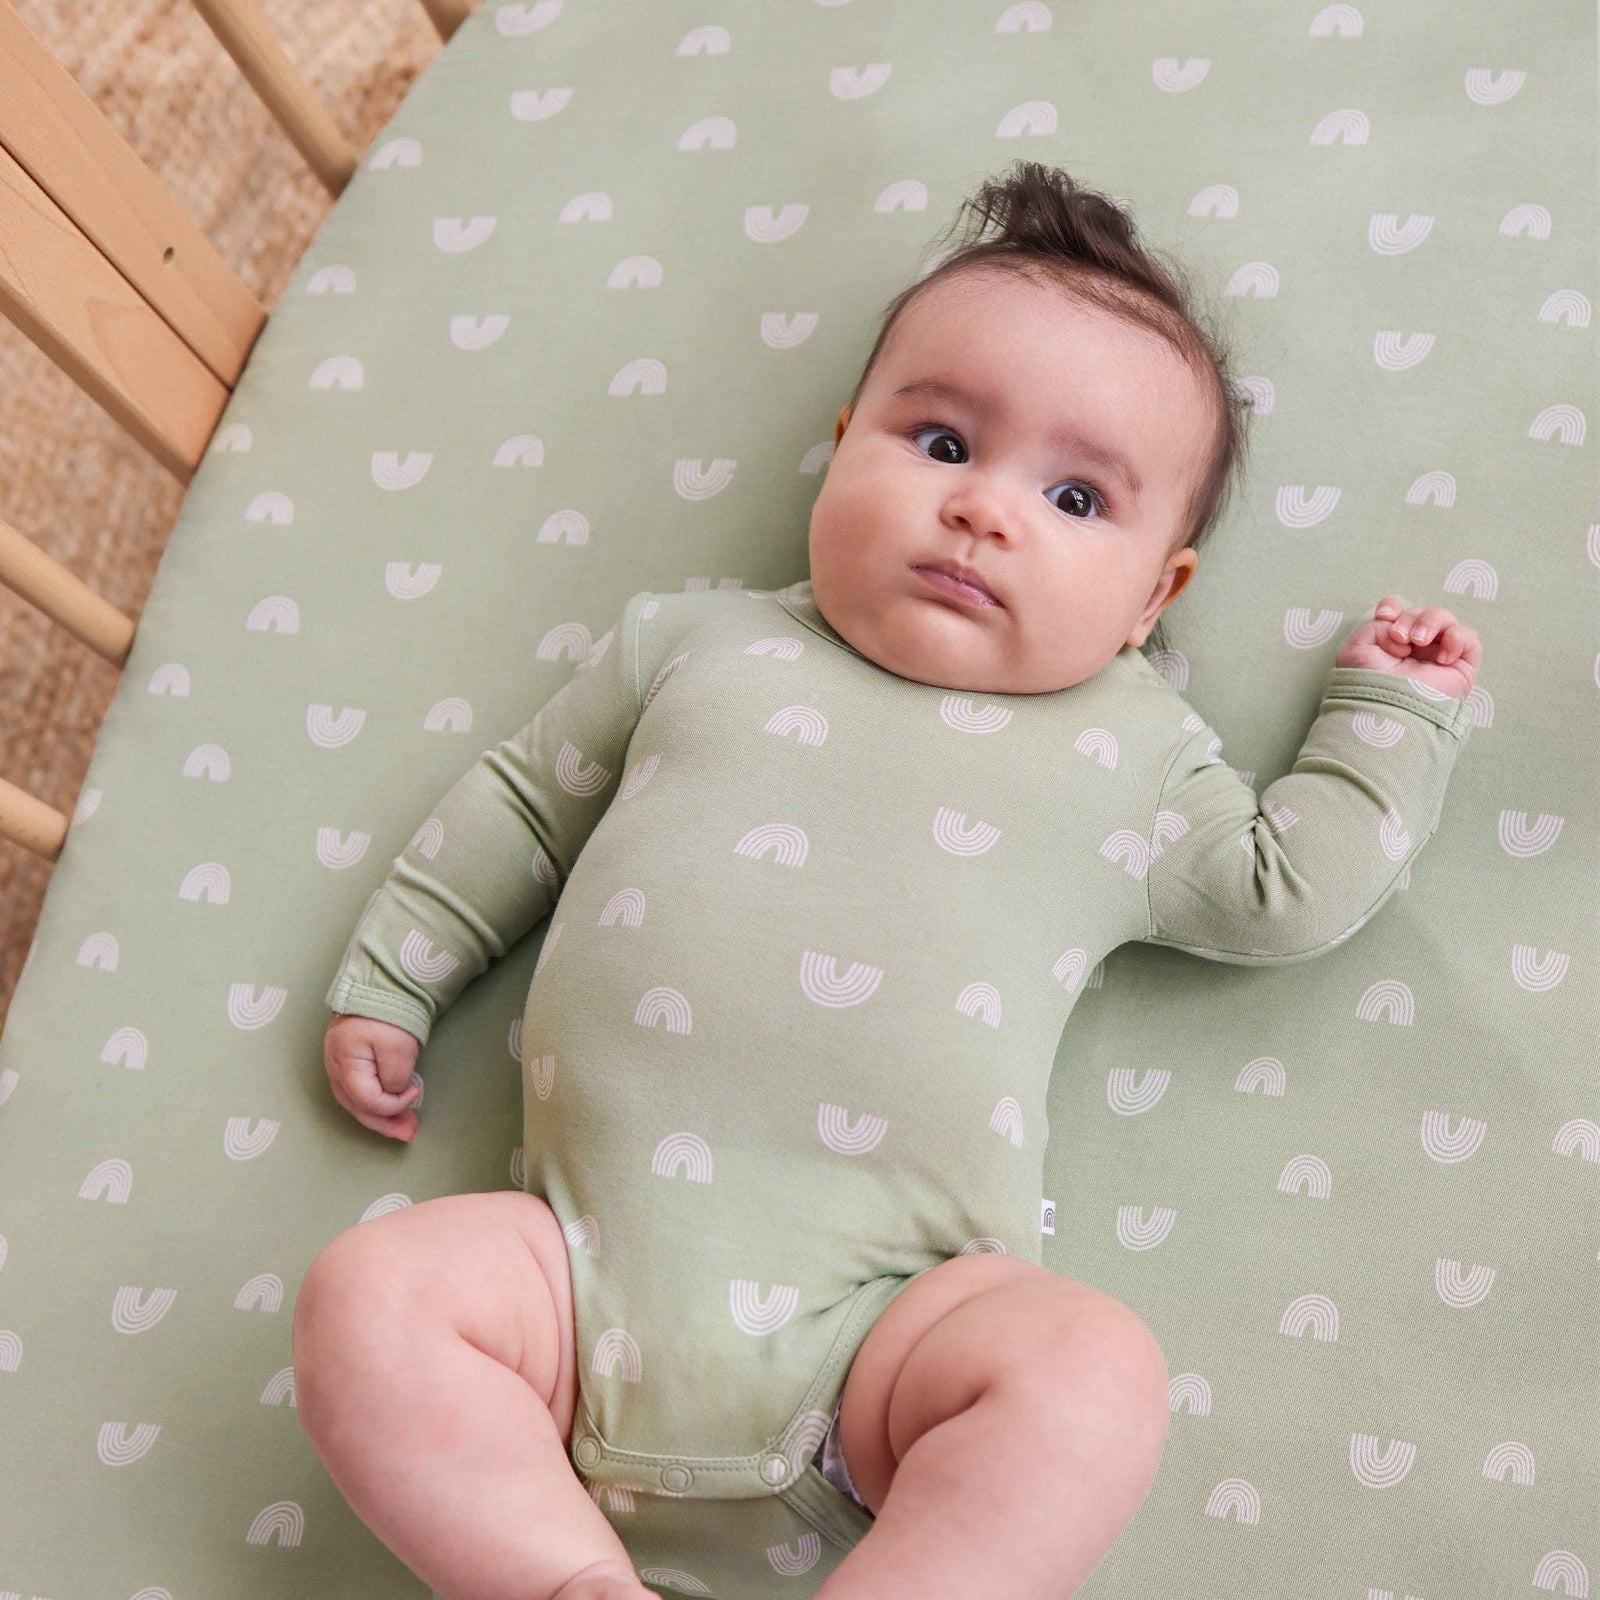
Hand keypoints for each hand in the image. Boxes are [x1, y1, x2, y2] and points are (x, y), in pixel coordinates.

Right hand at [324, 1014, 422, 1140]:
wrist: (383, 982)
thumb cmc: (388, 1013)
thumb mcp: (398, 1047)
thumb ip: (394, 1077)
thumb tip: (394, 1092)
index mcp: (345, 1064)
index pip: (367, 1100)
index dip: (393, 1104)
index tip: (415, 1092)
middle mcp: (335, 1067)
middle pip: (357, 1106)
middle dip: (384, 1123)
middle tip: (409, 1134)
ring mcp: (339, 1063)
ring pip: (356, 1101)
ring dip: (381, 1116)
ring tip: (403, 1127)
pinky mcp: (348, 1058)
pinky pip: (358, 1089)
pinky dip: (375, 1101)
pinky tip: (389, 1107)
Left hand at [1335, 596, 1481, 699]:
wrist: (1388, 708)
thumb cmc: (1368, 683)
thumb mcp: (1357, 650)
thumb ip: (1375, 627)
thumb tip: (1399, 627)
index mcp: (1389, 644)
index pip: (1398, 612)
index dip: (1394, 605)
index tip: (1384, 615)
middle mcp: (1415, 649)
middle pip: (1421, 612)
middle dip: (1409, 618)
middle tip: (1400, 637)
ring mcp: (1438, 657)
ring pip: (1445, 619)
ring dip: (1430, 622)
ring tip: (1417, 641)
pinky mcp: (1461, 668)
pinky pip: (1469, 639)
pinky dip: (1456, 639)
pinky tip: (1441, 657)